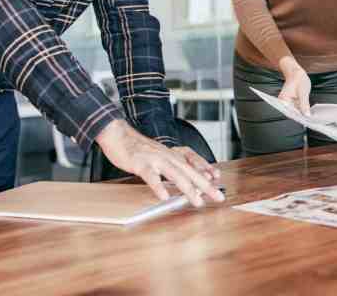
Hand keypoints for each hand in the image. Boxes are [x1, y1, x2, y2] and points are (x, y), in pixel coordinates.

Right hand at [95, 120, 224, 206]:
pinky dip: (158, 186)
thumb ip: (170, 165)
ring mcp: (155, 160)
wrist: (117, 134)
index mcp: (172, 154)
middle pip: (190, 172)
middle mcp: (167, 156)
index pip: (193, 161)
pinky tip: (164, 196)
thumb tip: (182, 179)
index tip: (218, 178)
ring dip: (188, 188)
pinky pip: (151, 177)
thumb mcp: (158, 154)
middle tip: (218, 197)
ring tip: (197, 201)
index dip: (206, 169)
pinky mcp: (141, 164)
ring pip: (175, 174)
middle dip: (206, 186)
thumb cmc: (137, 148)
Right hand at [277, 56, 311, 115]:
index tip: (307, 121)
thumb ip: (304, 105)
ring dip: (304, 115)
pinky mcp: (293, 103)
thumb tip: (307, 115)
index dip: (299, 118)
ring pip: (296, 112)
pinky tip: (311, 112)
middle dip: (302, 117)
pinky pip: (299, 109)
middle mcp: (284, 104)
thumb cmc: (297, 79)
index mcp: (283, 101)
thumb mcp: (303, 92)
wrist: (296, 72)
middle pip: (293, 114)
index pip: (290, 113)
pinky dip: (304, 110)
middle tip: (312, 121)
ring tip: (313, 118)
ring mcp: (289, 104)